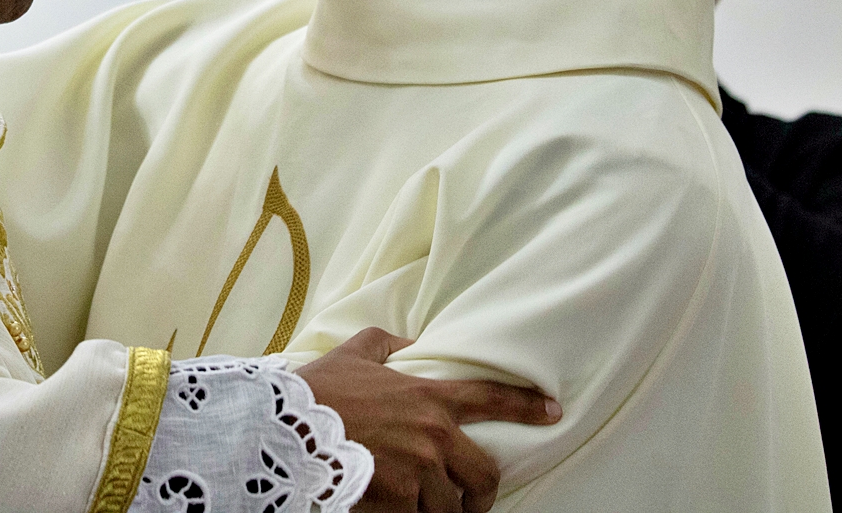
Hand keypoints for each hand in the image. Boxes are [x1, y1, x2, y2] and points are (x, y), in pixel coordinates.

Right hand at [297, 327, 560, 512]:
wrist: (288, 426)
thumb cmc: (321, 390)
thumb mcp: (357, 352)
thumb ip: (390, 345)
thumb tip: (413, 346)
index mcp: (428, 395)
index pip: (490, 398)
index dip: (526, 405)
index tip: (552, 412)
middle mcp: (433, 432)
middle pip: (485, 474)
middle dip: (482, 495)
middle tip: (470, 502)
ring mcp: (419, 468)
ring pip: (450, 506)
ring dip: (439, 511)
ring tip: (419, 508)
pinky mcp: (400, 497)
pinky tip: (393, 509)